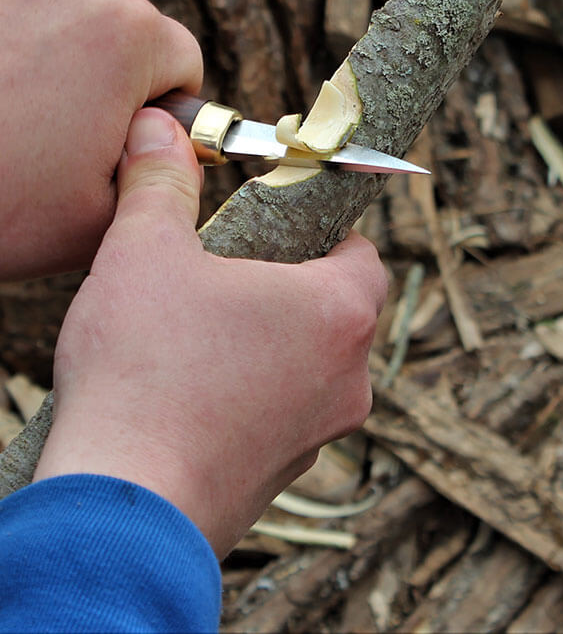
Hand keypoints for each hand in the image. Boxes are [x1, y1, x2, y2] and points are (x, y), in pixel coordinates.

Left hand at [0, 0, 202, 278]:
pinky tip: (3, 102)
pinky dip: (24, 52)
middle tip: (78, 145)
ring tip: (31, 127)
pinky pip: (27, 15)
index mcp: (124, 34)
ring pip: (78, 25)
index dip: (170, 110)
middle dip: (118, 87)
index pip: (185, 62)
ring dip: (70, 68)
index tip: (138, 140)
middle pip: (132, 37)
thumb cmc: (1, 209)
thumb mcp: (115, 215)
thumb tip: (173, 141)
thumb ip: (170, 175)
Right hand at [34, 108, 387, 558]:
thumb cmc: (145, 371)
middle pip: (342, 310)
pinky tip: (199, 392)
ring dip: (276, 342)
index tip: (290, 228)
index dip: (329, 233)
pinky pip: (287, 413)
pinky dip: (258, 393)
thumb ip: (161, 184)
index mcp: (338, 311)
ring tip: (210, 335)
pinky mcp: (288, 474)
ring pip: (315, 365)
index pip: (364, 253)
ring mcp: (322, 432)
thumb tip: (158, 131)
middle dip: (296, 286)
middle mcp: (349, 377)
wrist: (127, 502)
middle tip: (236, 275)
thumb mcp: (145, 252)